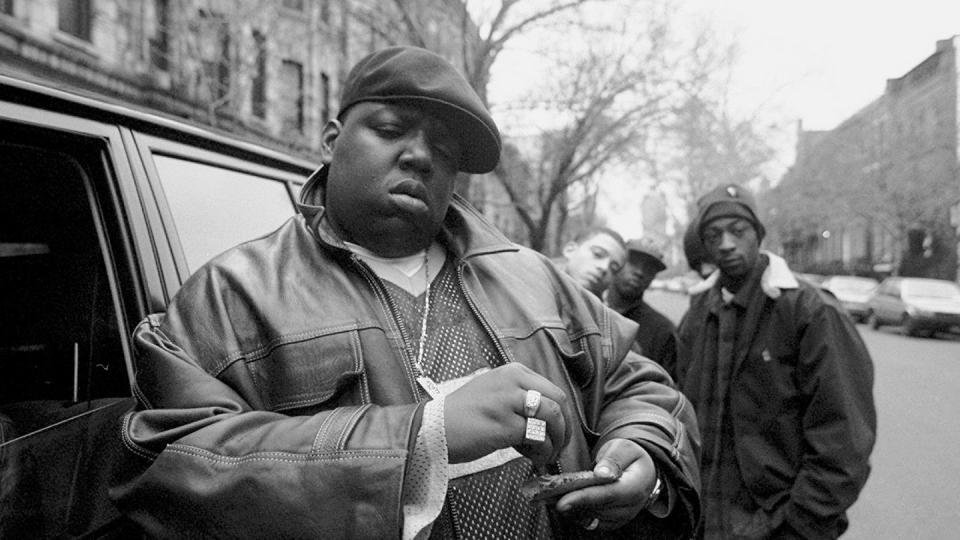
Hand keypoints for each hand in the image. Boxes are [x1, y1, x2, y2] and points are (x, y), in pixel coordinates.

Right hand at [443, 363, 570, 464]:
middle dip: (565, 427)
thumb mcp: (494, 391)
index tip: (558, 432)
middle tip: (559, 445)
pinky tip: (531, 458)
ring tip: (546, 455)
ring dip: (556, 441)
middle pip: (558, 402)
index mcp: (512, 371)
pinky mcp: (505, 425)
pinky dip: (541, 451)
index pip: (553, 390)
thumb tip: (548, 417)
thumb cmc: (462, 415)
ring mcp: (509, 402)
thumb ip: (520, 396)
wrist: (433, 428)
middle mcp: (513, 381)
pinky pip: (538, 438)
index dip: (562, 414)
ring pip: (552, 418)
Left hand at [555, 439, 657, 530]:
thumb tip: (602, 473)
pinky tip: (566, 502)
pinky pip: (592, 522)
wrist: (641, 471)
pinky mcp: (612, 522)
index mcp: (636, 486)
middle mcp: (630, 506)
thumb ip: (613, 459)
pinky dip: (577, 514)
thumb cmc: (629, 456)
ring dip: (572, 509)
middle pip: (597, 509)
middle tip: (548, 495)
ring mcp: (622, 517)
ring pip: (592, 518)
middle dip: (572, 503)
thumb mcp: (623, 449)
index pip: (608, 495)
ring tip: (553, 497)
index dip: (584, 498)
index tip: (562, 502)